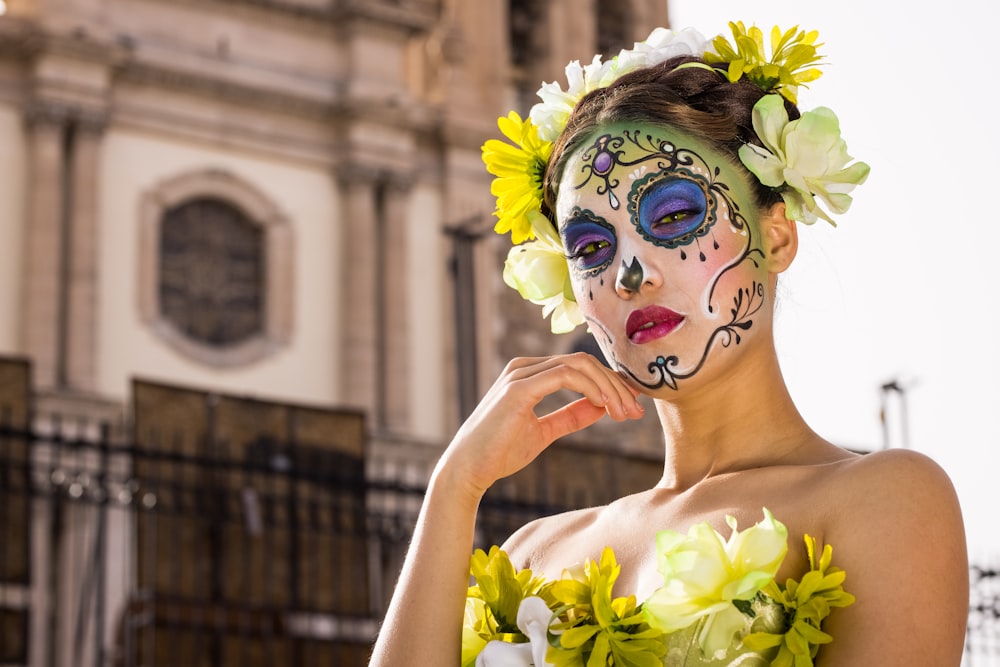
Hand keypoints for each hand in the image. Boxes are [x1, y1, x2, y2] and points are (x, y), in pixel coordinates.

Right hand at [438, 353, 643, 499]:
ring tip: (625, 412)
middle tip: (636, 411)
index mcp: (530, 373)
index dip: (610, 382)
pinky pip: (565, 376)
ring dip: (608, 387)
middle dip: (615, 385)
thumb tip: (600, 407)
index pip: (579, 367)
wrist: (469, 469)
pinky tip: (605, 407)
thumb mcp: (544, 432)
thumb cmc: (500, 451)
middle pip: (584, 362)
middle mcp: (525, 366)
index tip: (632, 405)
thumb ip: (570, 416)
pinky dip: (591, 388)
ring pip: (579, 365)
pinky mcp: (519, 387)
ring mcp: (521, 373)